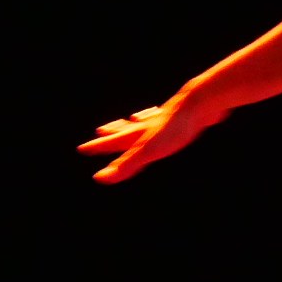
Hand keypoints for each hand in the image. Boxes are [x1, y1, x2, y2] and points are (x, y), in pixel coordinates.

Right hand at [77, 83, 229, 182]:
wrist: (199, 103)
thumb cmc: (174, 129)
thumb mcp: (148, 151)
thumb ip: (127, 165)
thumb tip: (100, 178)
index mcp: (138, 134)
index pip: (114, 142)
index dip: (99, 147)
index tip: (82, 148)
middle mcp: (149, 124)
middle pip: (127, 129)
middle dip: (114, 132)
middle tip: (101, 130)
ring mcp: (167, 118)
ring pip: (147, 120)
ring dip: (137, 121)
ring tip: (133, 118)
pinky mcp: (186, 115)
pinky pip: (171, 115)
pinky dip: (165, 115)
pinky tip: (172, 112)